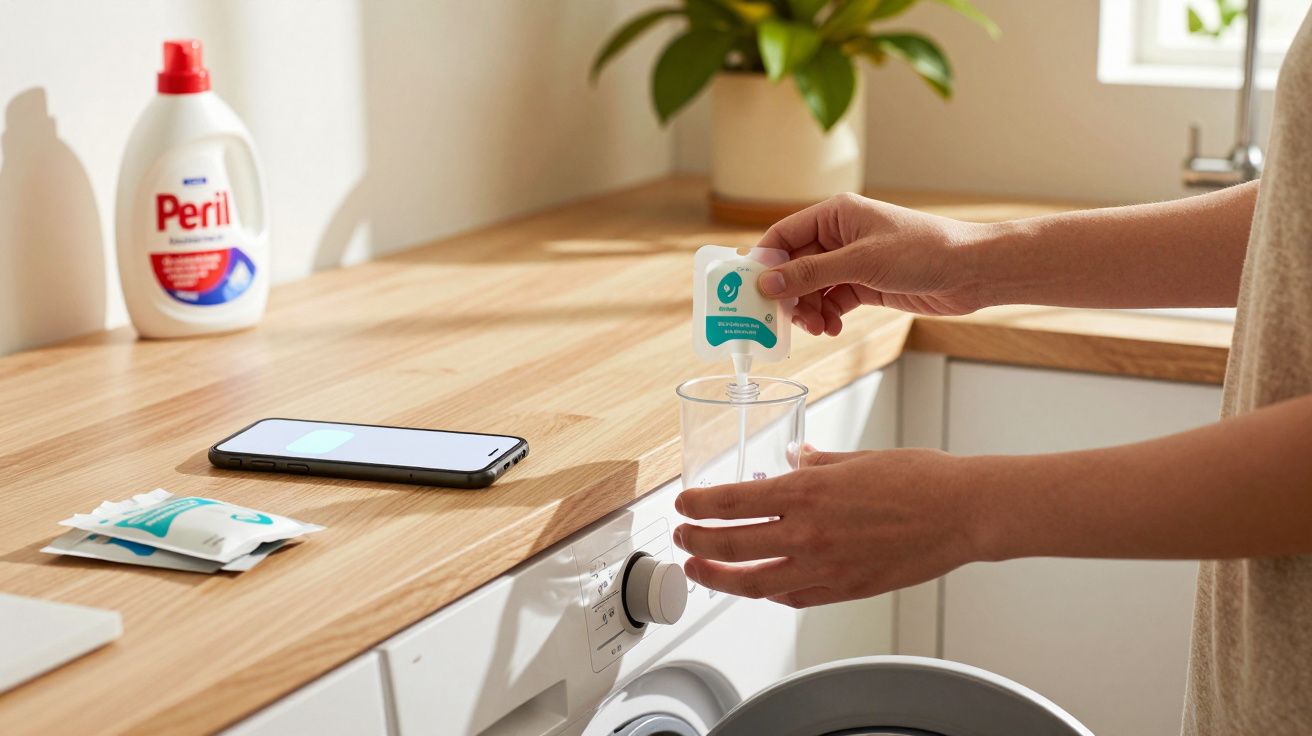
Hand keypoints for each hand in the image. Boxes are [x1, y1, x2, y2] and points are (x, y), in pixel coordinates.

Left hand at [672, 446, 985, 607]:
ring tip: (699, 568)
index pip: (730, 502)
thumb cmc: (920, 480)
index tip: (683, 505)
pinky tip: (757, 587)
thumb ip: (816, 462)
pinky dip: (768, 593)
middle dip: (694, 541)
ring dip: (718, 576)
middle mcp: (808, 532)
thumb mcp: (857, 458)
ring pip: (753, 582)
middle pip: (729, 544)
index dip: (697, 505)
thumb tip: (793, 458)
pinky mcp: (845, 589)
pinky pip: (793, 597)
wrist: (963, 512)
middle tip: (680, 536)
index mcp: (807, 491)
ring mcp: (825, 566)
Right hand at [756, 192, 990, 335]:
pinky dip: (827, 316)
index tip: (751, 291)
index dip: (765, 262)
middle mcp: (840, 235)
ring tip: (817, 327)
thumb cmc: (923, 251)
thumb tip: (767, 283)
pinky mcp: (866, 284)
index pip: (784, 236)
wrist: (971, 272)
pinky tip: (831, 328)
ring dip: (808, 310)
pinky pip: (832, 301)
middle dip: (788, 294)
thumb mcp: (860, 263)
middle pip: (794, 265)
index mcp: (835, 214)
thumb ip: (810, 274)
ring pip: (812, 288)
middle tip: (785, 320)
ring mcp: (852, 261)